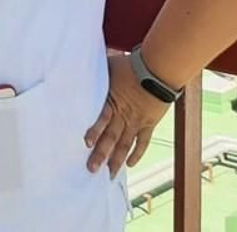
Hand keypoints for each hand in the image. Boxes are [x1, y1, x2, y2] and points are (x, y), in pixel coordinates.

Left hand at [84, 51, 172, 176]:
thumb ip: (95, 72)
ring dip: (117, 159)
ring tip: (109, 174)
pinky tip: (130, 164)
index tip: (86, 144)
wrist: (158, 69)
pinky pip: (142, 142)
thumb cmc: (131, 64)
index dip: (94, 131)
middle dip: (101, 154)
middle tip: (92, 169)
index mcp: (111, 101)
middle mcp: (123, 115)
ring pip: (125, 144)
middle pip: (111, 137)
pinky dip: (137, 153)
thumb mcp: (108, 66)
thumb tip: (78, 64)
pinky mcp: (148, 124)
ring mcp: (136, 121)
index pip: (101, 119)